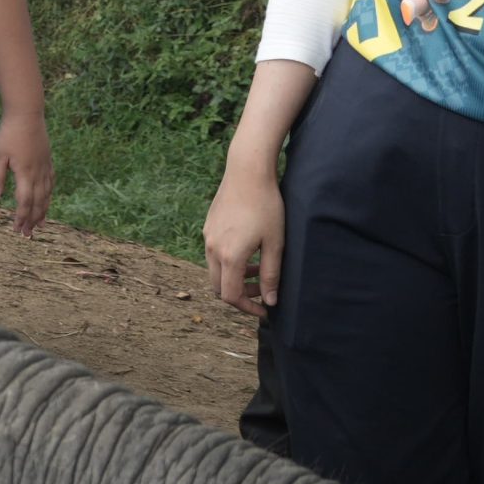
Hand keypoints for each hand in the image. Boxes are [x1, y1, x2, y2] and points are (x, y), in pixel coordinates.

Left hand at [0, 109, 52, 235]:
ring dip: (42, 211)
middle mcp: (38, 174)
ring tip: (40, 225)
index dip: (21, 217)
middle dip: (32, 220)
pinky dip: (48, 195)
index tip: (17, 230)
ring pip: (46, 195)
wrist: (27, 114)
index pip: (24, 202)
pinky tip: (46, 200)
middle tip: (28, 234)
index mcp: (25, 174)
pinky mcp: (47, 160)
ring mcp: (45, 167)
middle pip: (37, 203)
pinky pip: (50, 183)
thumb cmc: (9, 134)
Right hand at [203, 157, 285, 316]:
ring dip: (235, 278)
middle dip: (240, 295)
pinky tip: (249, 251)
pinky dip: (229, 262)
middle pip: (219, 287)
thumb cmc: (266, 207)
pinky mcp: (209, 227)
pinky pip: (214, 254)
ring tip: (258, 271)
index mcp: (230, 256)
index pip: (231, 296)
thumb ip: (270, 275)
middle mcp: (213, 249)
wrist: (247, 173)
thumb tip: (270, 301)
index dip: (247, 308)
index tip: (264, 310)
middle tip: (262, 292)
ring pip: (216, 270)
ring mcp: (208, 237)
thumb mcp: (275, 244)